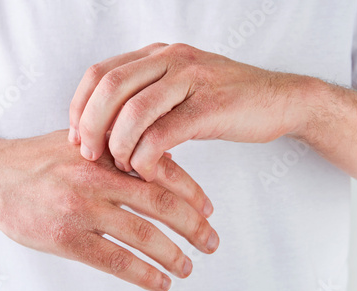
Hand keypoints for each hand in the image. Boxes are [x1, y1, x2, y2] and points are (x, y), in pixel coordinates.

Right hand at [0, 130, 217, 290]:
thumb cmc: (38, 160)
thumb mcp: (79, 141)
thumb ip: (116, 149)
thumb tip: (157, 161)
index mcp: (105, 152)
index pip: (162, 170)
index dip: (192, 192)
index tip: (208, 210)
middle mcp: (96, 179)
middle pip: (160, 204)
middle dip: (193, 226)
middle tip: (210, 242)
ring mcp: (81, 209)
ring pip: (142, 235)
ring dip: (172, 255)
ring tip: (188, 267)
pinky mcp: (65, 238)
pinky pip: (114, 260)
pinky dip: (143, 273)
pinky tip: (160, 282)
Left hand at [69, 43, 310, 180]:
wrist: (280, 100)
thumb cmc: (223, 101)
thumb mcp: (178, 91)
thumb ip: (144, 100)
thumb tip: (104, 130)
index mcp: (157, 55)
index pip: (100, 73)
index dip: (79, 106)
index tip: (75, 136)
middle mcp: (170, 59)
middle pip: (109, 87)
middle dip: (89, 126)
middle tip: (88, 155)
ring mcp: (192, 79)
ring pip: (133, 111)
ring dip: (118, 145)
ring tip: (120, 166)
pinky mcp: (210, 106)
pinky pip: (163, 133)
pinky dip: (146, 157)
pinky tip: (146, 170)